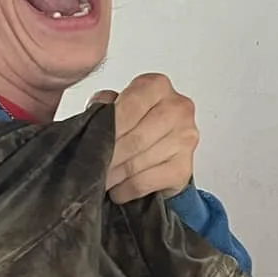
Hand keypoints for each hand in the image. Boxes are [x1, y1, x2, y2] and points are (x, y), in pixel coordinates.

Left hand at [99, 73, 198, 203]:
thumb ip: (104, 105)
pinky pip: (146, 181)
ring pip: (138, 162)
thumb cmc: (136, 124)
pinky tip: (117, 191)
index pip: (129, 108)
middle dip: (109, 157)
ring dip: (114, 176)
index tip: (92, 144)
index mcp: (157, 86)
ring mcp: (185, 138)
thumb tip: (93, 116)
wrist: (163, 149)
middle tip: (92, 168)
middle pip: (135, 138)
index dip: (108, 129)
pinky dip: (127, 189)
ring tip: (101, 180)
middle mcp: (177, 108)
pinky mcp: (184, 168)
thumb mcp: (117, 106)